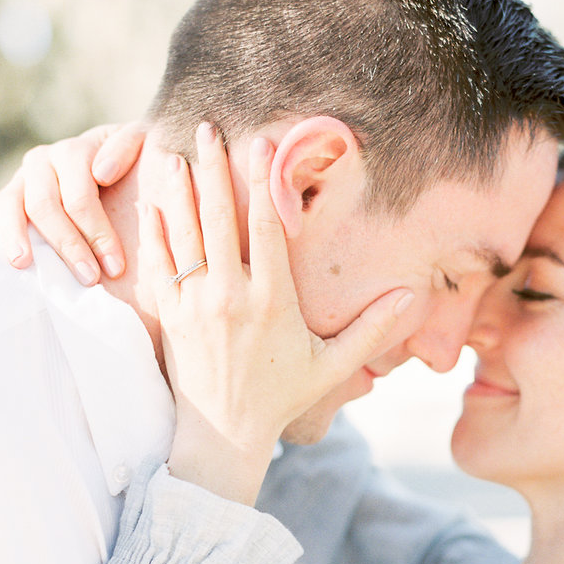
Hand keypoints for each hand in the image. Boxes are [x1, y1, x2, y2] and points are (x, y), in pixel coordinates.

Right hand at [0, 122, 146, 283]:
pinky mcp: (10, 196)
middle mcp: (43, 162)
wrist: (125, 160)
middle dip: (68, 245)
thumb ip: (128, 148)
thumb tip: (100, 172)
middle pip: (46, 206)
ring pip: (11, 207)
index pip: (81, 196)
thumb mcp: (143, 146)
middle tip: (88, 278)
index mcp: (76, 151)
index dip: (97, 232)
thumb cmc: (136, 161)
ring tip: (24, 265)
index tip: (115, 266)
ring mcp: (23, 179)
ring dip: (16, 238)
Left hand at [142, 123, 412, 504]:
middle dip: (213, 170)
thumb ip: (371, 329)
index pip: (268, 229)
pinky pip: (160, 264)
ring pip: (184, 235)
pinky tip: (154, 202)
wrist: (221, 435)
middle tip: (208, 129)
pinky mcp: (170, 317)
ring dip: (180, 191)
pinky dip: (155, 231)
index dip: (265, 183)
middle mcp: (231, 297)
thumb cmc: (280, 397)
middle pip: (219, 220)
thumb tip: (409, 298)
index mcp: (273, 302)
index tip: (261, 144)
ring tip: (177, 152)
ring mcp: (195, 306)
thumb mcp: (331, 366)